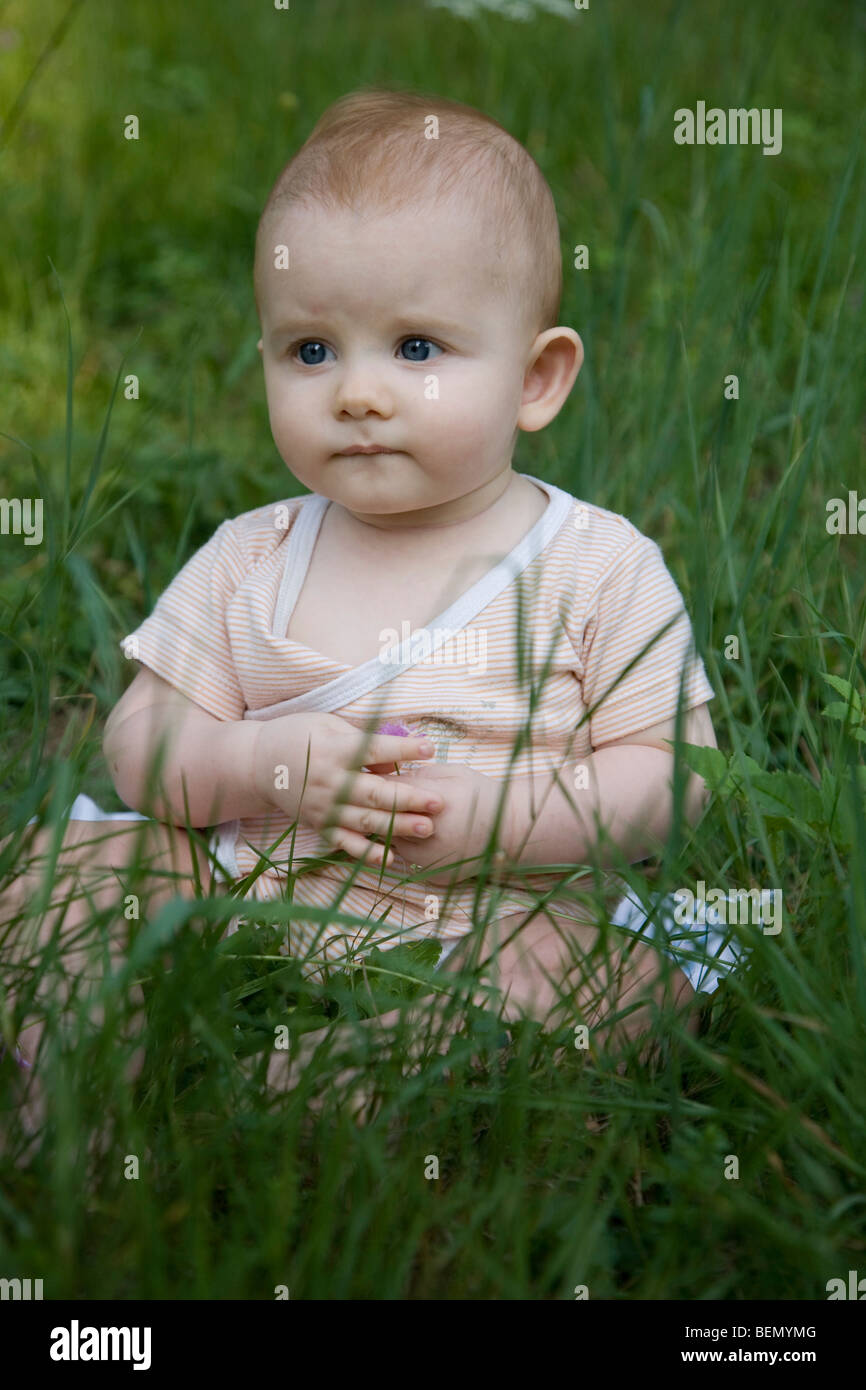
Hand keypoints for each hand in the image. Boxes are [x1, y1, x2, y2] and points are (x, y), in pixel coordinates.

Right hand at [252, 712, 444, 866]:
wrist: (257, 764)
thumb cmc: (300, 736)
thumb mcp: (329, 726)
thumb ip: (362, 742)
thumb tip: (394, 759)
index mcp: (334, 751)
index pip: (373, 750)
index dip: (402, 750)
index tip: (429, 749)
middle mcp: (328, 782)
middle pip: (374, 793)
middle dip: (408, 798)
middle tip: (438, 802)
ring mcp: (323, 808)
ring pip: (365, 821)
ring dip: (398, 826)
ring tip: (427, 828)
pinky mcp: (318, 825)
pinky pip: (345, 843)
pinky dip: (367, 853)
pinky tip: (392, 857)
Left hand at [385, 763, 516, 886]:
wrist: (509, 829)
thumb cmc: (480, 795)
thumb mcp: (452, 773)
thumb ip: (418, 775)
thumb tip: (385, 775)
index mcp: (435, 802)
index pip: (390, 793)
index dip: (381, 786)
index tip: (377, 781)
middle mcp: (431, 834)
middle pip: (386, 821)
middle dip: (382, 810)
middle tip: (380, 800)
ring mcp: (431, 859)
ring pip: (393, 843)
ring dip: (393, 830)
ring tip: (403, 817)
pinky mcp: (434, 875)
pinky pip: (409, 860)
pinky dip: (409, 847)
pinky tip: (419, 836)